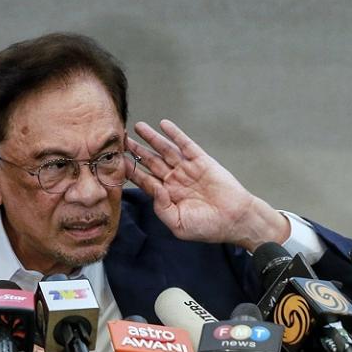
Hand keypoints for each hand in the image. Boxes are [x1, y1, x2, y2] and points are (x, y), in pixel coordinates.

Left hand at [127, 119, 289, 251]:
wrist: (235, 220)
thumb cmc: (207, 227)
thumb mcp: (178, 224)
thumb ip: (162, 208)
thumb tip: (154, 188)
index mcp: (167, 195)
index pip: (144, 179)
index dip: (131, 170)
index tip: (115, 161)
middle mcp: (174, 179)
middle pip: (150, 161)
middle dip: (135, 150)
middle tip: (120, 139)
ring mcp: (187, 169)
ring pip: (165, 150)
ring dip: (151, 138)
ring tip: (137, 127)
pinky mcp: (201, 160)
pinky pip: (185, 144)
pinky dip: (175, 134)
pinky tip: (163, 124)